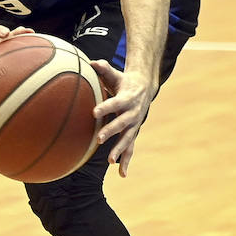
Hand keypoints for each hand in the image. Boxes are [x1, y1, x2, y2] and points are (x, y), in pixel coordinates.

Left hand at [89, 59, 153, 177]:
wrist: (144, 88)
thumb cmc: (123, 81)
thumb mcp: (114, 74)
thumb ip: (103, 68)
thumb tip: (91, 61)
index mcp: (127, 98)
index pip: (115, 102)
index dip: (105, 107)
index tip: (94, 112)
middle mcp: (132, 113)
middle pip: (122, 123)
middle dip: (111, 130)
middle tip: (98, 138)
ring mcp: (134, 125)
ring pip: (128, 139)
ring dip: (119, 150)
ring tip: (110, 161)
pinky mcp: (133, 133)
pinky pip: (130, 149)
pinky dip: (126, 161)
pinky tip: (122, 174)